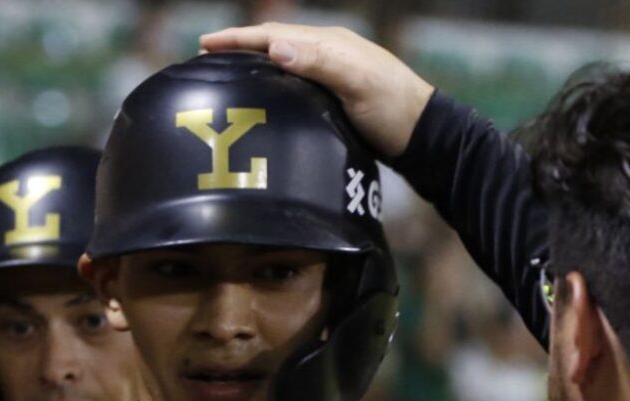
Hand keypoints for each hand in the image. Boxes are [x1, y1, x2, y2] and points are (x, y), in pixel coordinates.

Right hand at [199, 24, 433, 157]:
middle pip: (274, 44)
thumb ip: (320, 63)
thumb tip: (275, 48)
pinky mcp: (334, 96)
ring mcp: (332, 73)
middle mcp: (327, 53)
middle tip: (205, 58)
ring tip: (225, 74)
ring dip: (252, 64)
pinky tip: (262, 97)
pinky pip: (293, 81)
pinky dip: (270, 82)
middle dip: (238, 48)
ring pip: (282, 62)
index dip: (237, 39)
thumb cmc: (393, 109)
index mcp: (329, 44)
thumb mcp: (358, 84)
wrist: (425, 136)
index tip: (205, 45)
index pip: (273, 35)